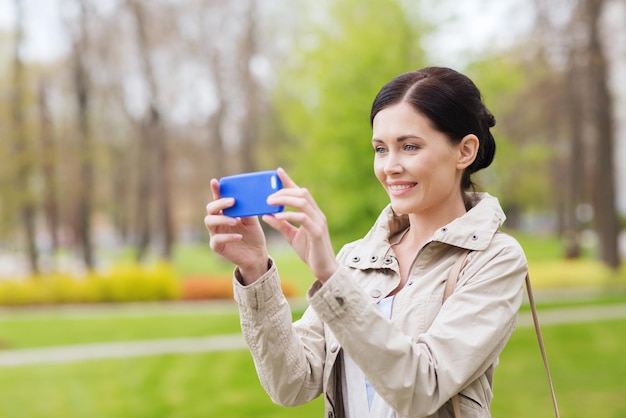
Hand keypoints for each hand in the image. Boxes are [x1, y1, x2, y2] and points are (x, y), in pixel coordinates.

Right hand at [204, 179, 268, 283]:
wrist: (257, 255)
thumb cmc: (254, 235)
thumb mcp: (252, 220)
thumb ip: (247, 209)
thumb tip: (247, 197)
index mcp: (225, 213)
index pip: (218, 199)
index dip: (215, 190)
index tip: (215, 181)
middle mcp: (218, 222)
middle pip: (210, 209)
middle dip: (220, 203)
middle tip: (233, 202)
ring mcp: (215, 234)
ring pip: (209, 222)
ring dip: (222, 219)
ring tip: (236, 220)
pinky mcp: (217, 246)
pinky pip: (217, 239)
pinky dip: (227, 237)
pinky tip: (239, 236)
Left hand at [262, 168, 337, 282]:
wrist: (325, 270)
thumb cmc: (310, 252)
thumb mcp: (292, 236)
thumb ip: (281, 225)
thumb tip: (266, 214)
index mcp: (312, 213)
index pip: (300, 192)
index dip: (289, 181)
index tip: (277, 172)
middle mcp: (317, 214)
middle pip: (302, 193)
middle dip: (284, 190)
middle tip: (267, 196)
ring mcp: (319, 222)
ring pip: (303, 202)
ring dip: (285, 200)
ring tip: (269, 203)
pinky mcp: (317, 232)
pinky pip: (303, 218)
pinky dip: (289, 215)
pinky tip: (277, 216)